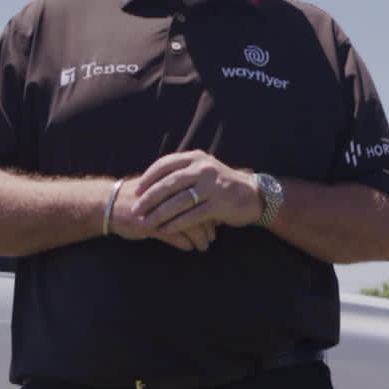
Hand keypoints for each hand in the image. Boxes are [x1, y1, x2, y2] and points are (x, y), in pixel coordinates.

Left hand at [112, 150, 262, 251]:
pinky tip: (166, 230)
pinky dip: (177, 223)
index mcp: (196, 158)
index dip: (149, 177)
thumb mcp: (203, 170)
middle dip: (149, 198)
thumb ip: (183, 172)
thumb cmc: (221, 185)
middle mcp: (204, 169)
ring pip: (179, 201)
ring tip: (146, 223)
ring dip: (160, 213)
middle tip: (135, 209)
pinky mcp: (219, 204)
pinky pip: (193, 215)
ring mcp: (212, 186)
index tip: (137, 190)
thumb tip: (152, 181)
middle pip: (169, 183)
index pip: (165, 164)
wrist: (253, 195)